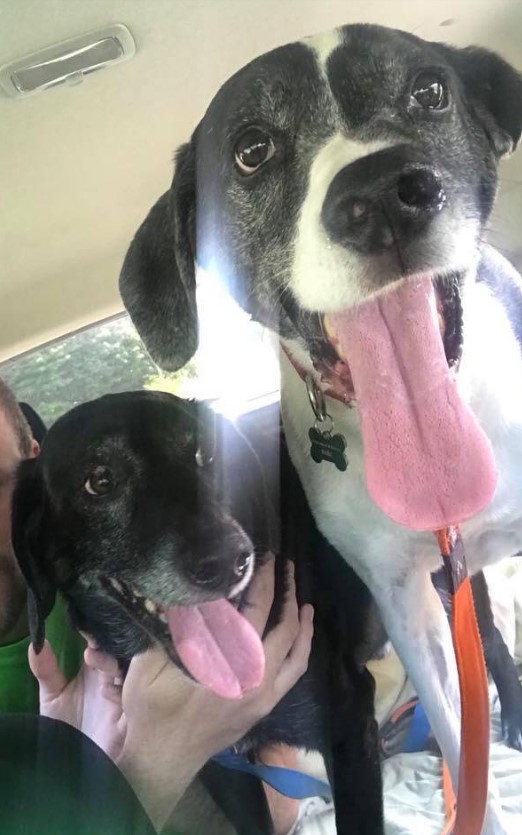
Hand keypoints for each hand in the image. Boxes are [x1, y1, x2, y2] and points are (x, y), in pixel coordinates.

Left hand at [28, 639, 125, 759]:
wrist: (72, 767)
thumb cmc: (65, 730)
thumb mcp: (52, 697)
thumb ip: (46, 670)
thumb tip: (35, 643)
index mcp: (97, 669)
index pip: (100, 644)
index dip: (94, 632)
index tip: (84, 619)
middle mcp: (114, 679)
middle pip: (118, 653)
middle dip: (108, 644)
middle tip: (93, 637)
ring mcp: (125, 696)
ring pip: (128, 671)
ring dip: (112, 663)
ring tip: (92, 657)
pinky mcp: (131, 717)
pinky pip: (135, 698)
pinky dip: (124, 690)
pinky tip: (108, 686)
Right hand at [117, 556, 313, 830]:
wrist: (162, 761)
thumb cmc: (153, 710)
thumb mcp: (150, 663)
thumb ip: (170, 625)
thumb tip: (183, 586)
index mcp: (230, 661)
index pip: (258, 610)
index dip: (265, 580)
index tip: (268, 557)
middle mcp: (255, 676)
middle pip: (284, 626)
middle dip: (288, 593)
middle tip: (287, 567)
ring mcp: (263, 694)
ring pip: (296, 652)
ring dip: (301, 623)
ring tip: (303, 600)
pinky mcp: (263, 707)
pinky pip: (293, 675)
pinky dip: (301, 652)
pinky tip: (298, 639)